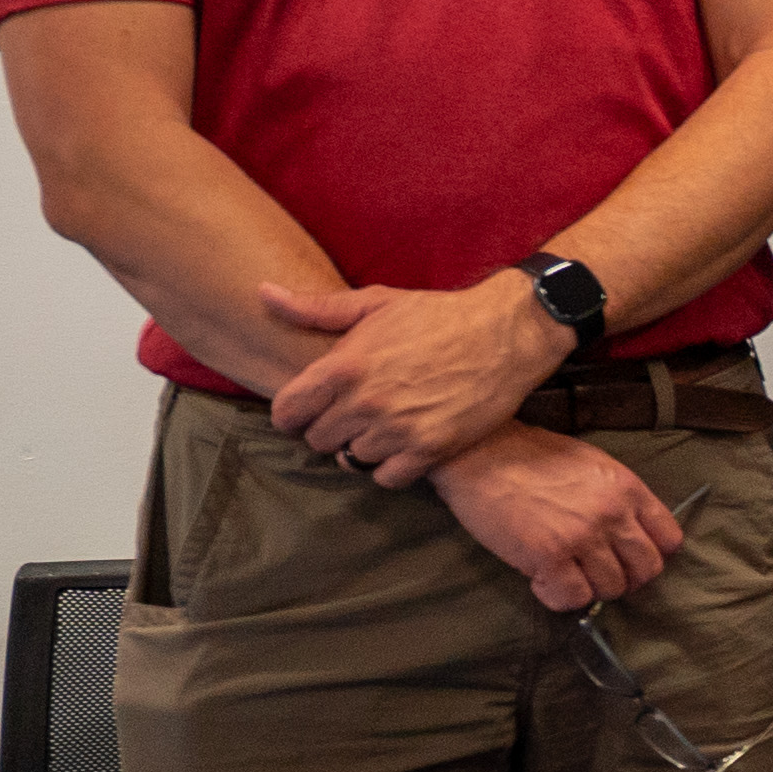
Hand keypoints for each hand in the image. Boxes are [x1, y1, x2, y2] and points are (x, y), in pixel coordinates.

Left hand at [264, 271, 573, 481]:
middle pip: (318, 439)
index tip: (309, 408)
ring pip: (353, 459)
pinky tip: (403, 446)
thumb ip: (316, 308)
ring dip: (362, 446)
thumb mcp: (376, 303)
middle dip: (330, 428)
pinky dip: (391, 467)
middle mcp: (366, 402)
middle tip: (352, 415)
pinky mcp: (431, 449)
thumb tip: (264, 293)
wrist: (508, 332)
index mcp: (344, 366)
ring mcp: (398, 429)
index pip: (287, 412)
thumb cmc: (440, 315)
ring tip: (382, 428)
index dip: (293, 412)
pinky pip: (388, 477)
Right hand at [435, 424, 684, 610]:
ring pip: (611, 589)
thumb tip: (628, 534)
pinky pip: (572, 598)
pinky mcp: (548, 556)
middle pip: (646, 570)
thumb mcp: (592, 465)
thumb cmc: (531, 455)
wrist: (480, 451)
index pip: (669, 539)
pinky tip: (542, 581)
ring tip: (566, 574)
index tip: (628, 558)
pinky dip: (559, 597)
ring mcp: (582, 537)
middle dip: (625, 578)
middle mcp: (613, 514)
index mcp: (628, 489)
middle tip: (596, 573)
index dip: (651, 555)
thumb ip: (617, 497)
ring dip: (590, 589)